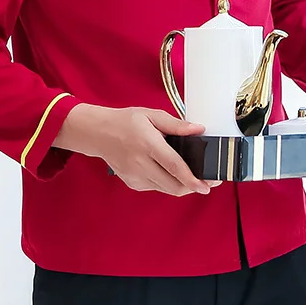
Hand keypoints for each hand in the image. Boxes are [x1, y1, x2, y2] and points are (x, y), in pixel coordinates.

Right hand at [53, 103, 215, 194]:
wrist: (98, 133)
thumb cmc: (125, 122)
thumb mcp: (152, 115)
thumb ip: (177, 124)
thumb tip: (199, 129)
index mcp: (147, 144)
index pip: (174, 166)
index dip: (192, 179)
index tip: (207, 185)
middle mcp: (140, 163)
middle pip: (173, 185)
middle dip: (193, 186)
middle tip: (208, 180)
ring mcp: (135, 176)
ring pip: (167, 189)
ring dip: (182, 186)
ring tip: (193, 175)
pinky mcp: (133, 183)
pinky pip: (157, 188)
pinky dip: (168, 183)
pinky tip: (169, 171)